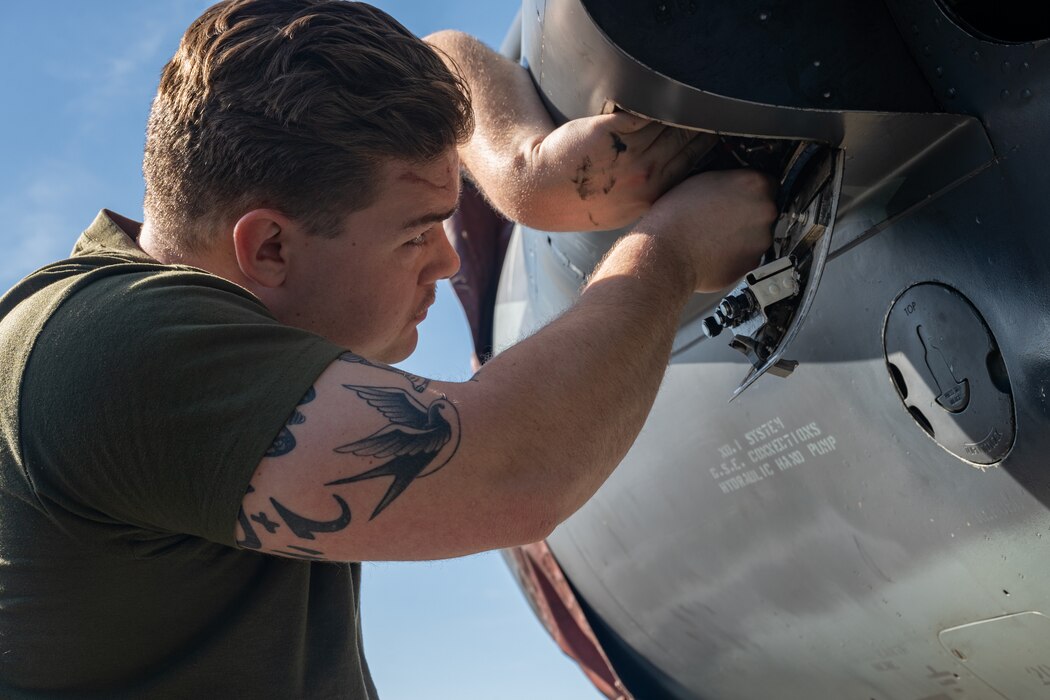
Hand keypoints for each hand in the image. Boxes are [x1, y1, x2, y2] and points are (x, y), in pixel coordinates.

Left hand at [522, 112, 716, 231]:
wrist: (539, 187)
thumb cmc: (579, 193)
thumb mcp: (624, 201)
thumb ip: (652, 184)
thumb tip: (678, 163)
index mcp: (652, 195)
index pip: (692, 162)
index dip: (707, 141)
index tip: (717, 126)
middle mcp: (645, 177)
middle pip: (687, 139)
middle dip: (701, 121)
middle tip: (711, 104)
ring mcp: (629, 155)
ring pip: (670, 123)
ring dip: (682, 106)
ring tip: (691, 93)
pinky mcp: (611, 131)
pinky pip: (645, 111)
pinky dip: (656, 99)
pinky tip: (664, 89)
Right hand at [637, 170, 776, 291]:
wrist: (666, 253)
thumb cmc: (675, 217)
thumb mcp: (701, 180)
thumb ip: (728, 180)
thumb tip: (733, 186)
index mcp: (754, 183)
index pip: (767, 182)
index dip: (750, 190)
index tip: (739, 195)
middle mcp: (765, 210)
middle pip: (765, 208)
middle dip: (747, 212)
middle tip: (721, 216)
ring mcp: (762, 239)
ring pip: (757, 234)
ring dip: (742, 234)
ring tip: (714, 235)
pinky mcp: (753, 263)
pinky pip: (748, 256)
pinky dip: (736, 254)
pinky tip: (715, 250)